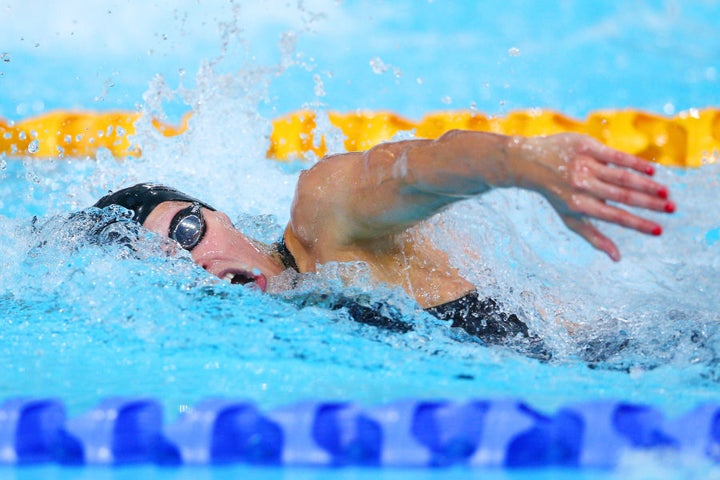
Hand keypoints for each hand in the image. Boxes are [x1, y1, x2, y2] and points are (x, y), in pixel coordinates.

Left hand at [519, 133, 674, 260]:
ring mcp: (584, 165)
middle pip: (622, 195)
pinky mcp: (586, 146)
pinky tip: (652, 171)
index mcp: (578, 205)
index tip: (659, 230)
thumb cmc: (557, 194)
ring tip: (666, 192)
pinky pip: (615, 155)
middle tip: (672, 208)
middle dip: (650, 204)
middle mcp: (581, 185)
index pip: (614, 216)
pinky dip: (635, 163)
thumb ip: (594, 237)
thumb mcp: (570, 217)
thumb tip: (617, 258)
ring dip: (647, 184)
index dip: (637, 224)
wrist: (530, 162)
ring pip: (622, 176)